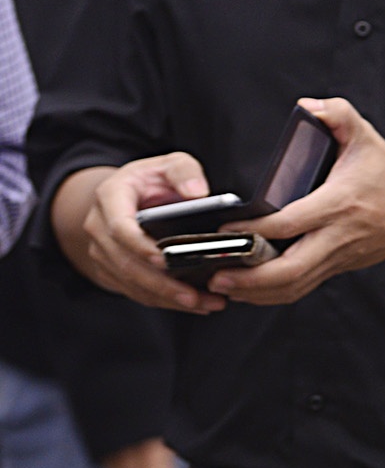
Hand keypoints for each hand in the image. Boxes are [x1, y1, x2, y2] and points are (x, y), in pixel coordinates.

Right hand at [59, 153, 227, 313]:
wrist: (132, 192)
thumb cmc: (154, 178)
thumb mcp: (171, 163)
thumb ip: (185, 172)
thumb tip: (199, 193)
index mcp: (110, 197)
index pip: (120, 227)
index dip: (141, 246)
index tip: (165, 260)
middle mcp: (98, 226)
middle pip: (125, 263)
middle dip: (160, 283)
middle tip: (193, 296)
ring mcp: (101, 251)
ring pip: (130, 282)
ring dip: (165, 298)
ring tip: (204, 304)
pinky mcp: (111, 269)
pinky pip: (133, 290)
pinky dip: (162, 300)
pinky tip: (193, 304)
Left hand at [211, 97, 384, 306]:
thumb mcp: (366, 136)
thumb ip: (338, 114)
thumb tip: (306, 106)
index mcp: (338, 203)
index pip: (289, 224)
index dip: (253, 231)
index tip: (226, 229)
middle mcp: (337, 235)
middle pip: (289, 270)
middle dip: (249, 278)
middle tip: (215, 274)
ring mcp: (337, 256)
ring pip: (293, 286)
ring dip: (256, 292)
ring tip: (224, 286)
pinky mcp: (337, 267)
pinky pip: (302, 288)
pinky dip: (273, 294)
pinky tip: (250, 290)